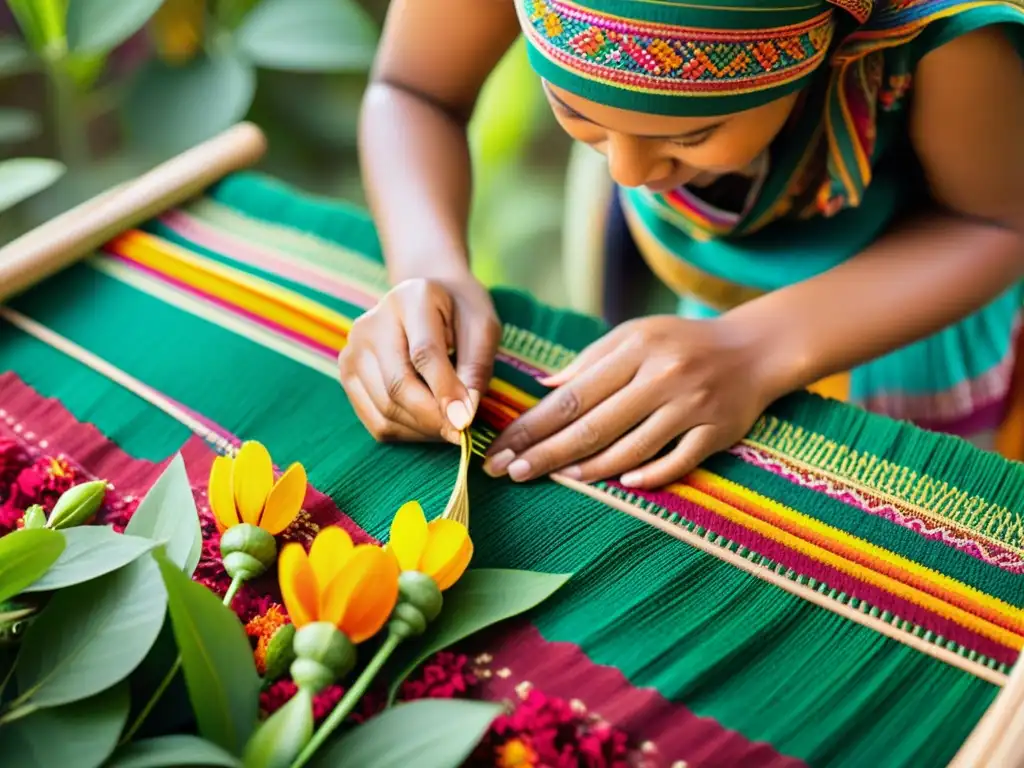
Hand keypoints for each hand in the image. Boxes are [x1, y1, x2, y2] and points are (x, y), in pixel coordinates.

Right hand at [339, 275, 500, 443]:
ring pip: (386, 409)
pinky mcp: (348, 375)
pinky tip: (428, 423)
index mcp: (410, 299)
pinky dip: (406, 431)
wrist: (426, 299)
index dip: (445, 391)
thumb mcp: (483, 328)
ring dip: (422, 429)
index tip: (464, 422)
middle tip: (461, 433)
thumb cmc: (460, 314)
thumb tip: (462, 416)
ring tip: (449, 425)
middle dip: (433, 418)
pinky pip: (375, 420)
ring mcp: (353, 350)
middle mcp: (372, 323)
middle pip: (398, 385)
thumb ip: (476, 368)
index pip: (424, 353)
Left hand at [483, 315, 779, 488]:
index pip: (572, 396)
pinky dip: (651, 475)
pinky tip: (623, 484)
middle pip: (593, 425)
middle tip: (510, 474)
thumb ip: (590, 361)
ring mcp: (691, 406)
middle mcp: (661, 377)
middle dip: (546, 453)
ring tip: (556, 478)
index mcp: (635, 350)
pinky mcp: (717, 431)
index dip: (533, 426)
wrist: (756, 348)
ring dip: (590, 469)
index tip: (501, 448)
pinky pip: (678, 460)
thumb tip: (544, 387)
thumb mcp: (635, 335)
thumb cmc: (682, 342)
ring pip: (632, 447)